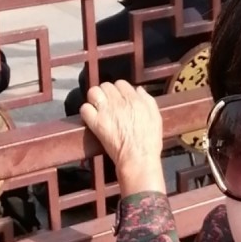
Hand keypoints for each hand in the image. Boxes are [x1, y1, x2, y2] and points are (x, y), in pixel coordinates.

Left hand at [80, 80, 164, 194]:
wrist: (138, 158)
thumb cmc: (149, 141)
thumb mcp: (156, 118)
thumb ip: (148, 100)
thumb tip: (139, 90)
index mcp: (134, 99)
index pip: (120, 83)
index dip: (119, 91)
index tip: (119, 99)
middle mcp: (119, 102)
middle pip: (105, 86)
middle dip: (106, 93)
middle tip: (107, 104)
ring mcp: (106, 112)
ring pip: (93, 92)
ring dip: (94, 99)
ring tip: (97, 108)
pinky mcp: (96, 123)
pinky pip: (85, 108)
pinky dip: (86, 112)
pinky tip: (92, 118)